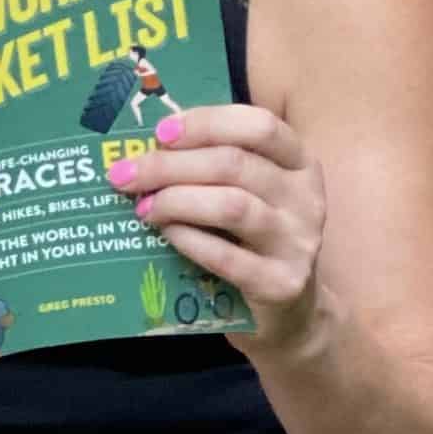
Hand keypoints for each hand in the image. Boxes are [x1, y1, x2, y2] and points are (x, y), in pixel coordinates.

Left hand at [107, 105, 326, 355]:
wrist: (287, 310)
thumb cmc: (254, 240)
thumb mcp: (249, 193)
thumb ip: (214, 165)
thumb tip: (148, 146)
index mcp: (299, 163)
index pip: (259, 126)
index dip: (207, 123)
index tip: (160, 132)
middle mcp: (306, 198)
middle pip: (234, 164)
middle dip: (171, 165)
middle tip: (126, 175)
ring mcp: (298, 242)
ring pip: (231, 206)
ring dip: (176, 201)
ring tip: (143, 207)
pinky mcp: (281, 284)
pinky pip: (226, 257)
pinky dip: (189, 240)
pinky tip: (165, 233)